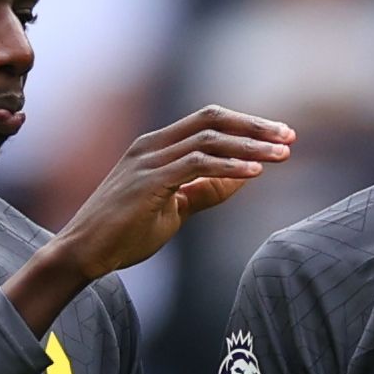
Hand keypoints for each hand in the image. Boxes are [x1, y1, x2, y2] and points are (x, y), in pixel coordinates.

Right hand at [35, 105, 295, 289]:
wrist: (84, 252)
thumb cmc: (124, 232)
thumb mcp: (174, 208)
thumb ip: (204, 191)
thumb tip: (241, 179)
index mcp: (156, 146)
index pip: (209, 121)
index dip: (246, 125)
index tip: (279, 137)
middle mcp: (152, 145)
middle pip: (212, 120)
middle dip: (254, 126)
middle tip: (289, 137)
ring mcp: (148, 161)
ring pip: (209, 140)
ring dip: (249, 147)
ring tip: (282, 157)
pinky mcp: (147, 183)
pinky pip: (195, 166)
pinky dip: (227, 167)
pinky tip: (253, 174)